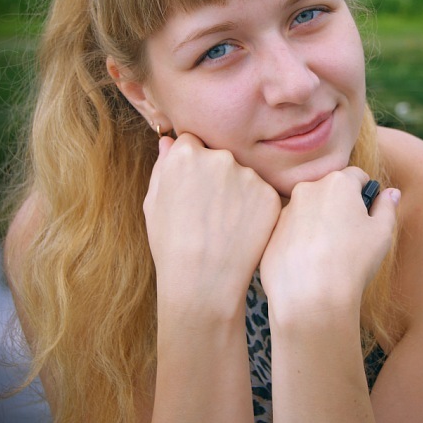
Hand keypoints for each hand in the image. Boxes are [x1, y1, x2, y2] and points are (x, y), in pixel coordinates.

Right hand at [143, 133, 280, 320]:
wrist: (202, 282)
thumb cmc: (170, 245)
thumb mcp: (153, 203)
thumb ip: (162, 166)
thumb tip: (170, 140)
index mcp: (186, 154)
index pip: (193, 143)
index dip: (191, 165)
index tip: (192, 187)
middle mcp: (220, 157)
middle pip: (221, 156)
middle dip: (216, 175)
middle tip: (209, 210)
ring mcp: (248, 175)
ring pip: (243, 175)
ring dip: (238, 191)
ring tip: (225, 225)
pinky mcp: (270, 195)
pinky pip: (262, 194)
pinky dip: (255, 209)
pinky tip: (242, 232)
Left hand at [259, 167, 399, 325]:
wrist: (311, 297)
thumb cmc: (352, 261)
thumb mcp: (382, 233)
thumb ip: (387, 207)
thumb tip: (390, 193)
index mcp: (336, 183)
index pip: (356, 176)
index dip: (365, 192)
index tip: (367, 211)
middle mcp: (307, 189)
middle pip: (329, 191)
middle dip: (340, 207)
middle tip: (349, 236)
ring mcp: (285, 212)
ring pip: (308, 211)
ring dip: (318, 223)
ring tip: (328, 254)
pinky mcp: (270, 234)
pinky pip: (290, 231)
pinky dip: (300, 241)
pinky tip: (310, 264)